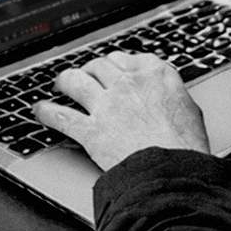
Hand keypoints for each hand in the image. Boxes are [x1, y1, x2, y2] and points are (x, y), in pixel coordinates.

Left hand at [33, 52, 208, 170]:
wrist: (174, 171)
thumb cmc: (187, 146)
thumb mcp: (190, 110)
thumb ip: (172, 96)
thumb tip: (169, 98)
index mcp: (156, 75)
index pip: (126, 58)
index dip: (115, 63)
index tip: (112, 68)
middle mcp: (128, 84)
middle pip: (99, 65)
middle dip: (90, 70)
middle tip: (86, 76)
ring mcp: (107, 106)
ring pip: (76, 81)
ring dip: (65, 81)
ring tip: (61, 85)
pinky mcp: (91, 130)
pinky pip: (61, 116)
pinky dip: (47, 112)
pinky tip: (41, 110)